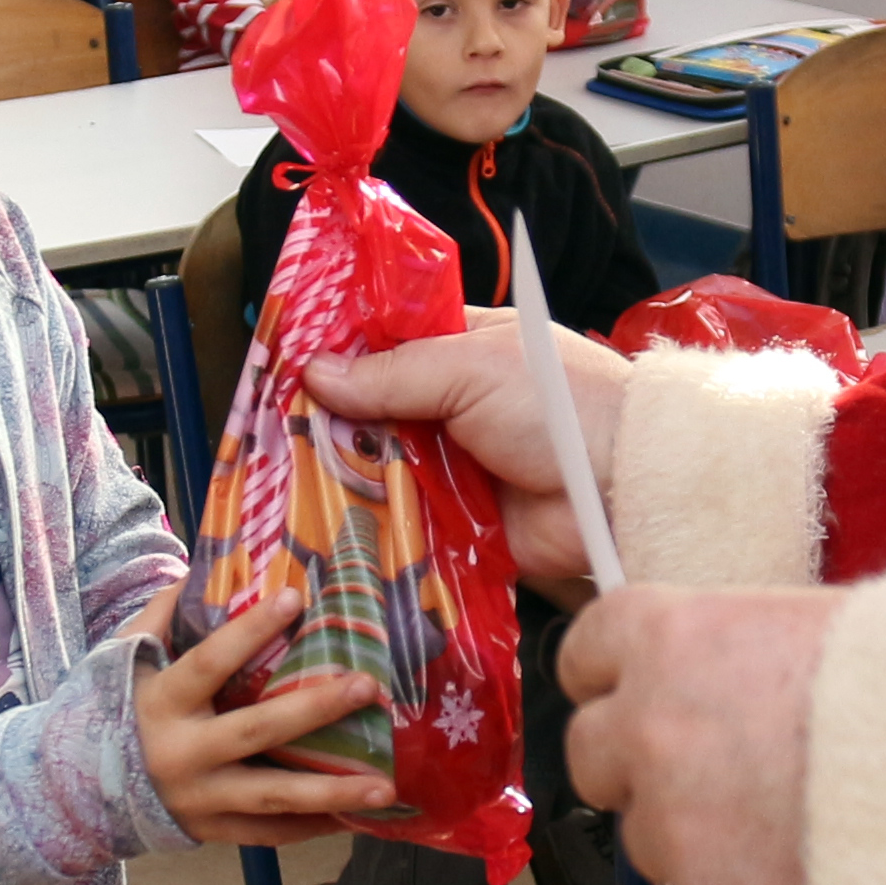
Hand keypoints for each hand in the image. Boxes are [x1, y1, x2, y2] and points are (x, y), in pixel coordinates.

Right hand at [134, 584, 397, 845]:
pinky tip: (359, 816)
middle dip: (314, 710)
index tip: (296, 598)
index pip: (209, 663)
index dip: (250, 631)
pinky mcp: (212, 830)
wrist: (79, 794)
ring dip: (332, 791)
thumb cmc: (116, 712)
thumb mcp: (123, 661)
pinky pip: (270, 833)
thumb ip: (161, 617)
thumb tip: (203, 568)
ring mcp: (200, 798)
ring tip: (385, 786)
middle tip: (368, 687)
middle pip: (256, 731)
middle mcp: (182, 754)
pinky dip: (314, 826)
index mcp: (161, 703)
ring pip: (273, 797)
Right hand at [307, 316, 628, 595]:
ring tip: (278, 491)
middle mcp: (450, 409)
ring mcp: (451, 469)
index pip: (381, 348)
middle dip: (326, 430)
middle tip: (263, 443)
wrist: (622, 486)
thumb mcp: (472, 367)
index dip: (333, 360)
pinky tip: (320, 535)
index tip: (278, 373)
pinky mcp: (456, 526)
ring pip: (378, 474)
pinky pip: (402, 528)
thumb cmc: (560, 406)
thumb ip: (393, 372)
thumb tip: (315, 372)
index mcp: (459, 351)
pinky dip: (370, 532)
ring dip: (341, 483)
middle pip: (370, 417)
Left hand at [560, 588, 834, 884]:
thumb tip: (724, 685)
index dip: (620, 680)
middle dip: (642, 771)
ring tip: (799, 837)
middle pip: (593, 757)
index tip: (644, 695)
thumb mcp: (813, 625)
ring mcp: (674, 828)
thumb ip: (738, 659)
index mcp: (668, 636)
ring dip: (704, 846)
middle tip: (722, 779)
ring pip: (653, 846)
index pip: (585, 654)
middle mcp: (649, 728)